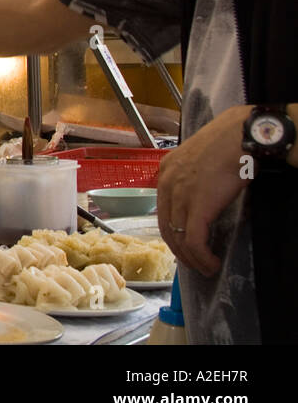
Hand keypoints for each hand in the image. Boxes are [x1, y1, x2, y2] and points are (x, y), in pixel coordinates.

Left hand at [156, 104, 250, 275]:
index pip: (163, 210)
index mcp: (165, 170)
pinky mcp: (197, 206)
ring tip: (205, 267)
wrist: (240, 134)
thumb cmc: (227, 143)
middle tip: (194, 263)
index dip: (173, 232)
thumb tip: (204, 203)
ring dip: (192, 258)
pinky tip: (211, 262)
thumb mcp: (200, 160)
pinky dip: (201, 256)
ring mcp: (179, 194)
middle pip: (166, 227)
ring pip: (178, 237)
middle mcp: (166, 182)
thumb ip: (194, 180)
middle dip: (180, 250)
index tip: (184, 245)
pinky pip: (193, 240)